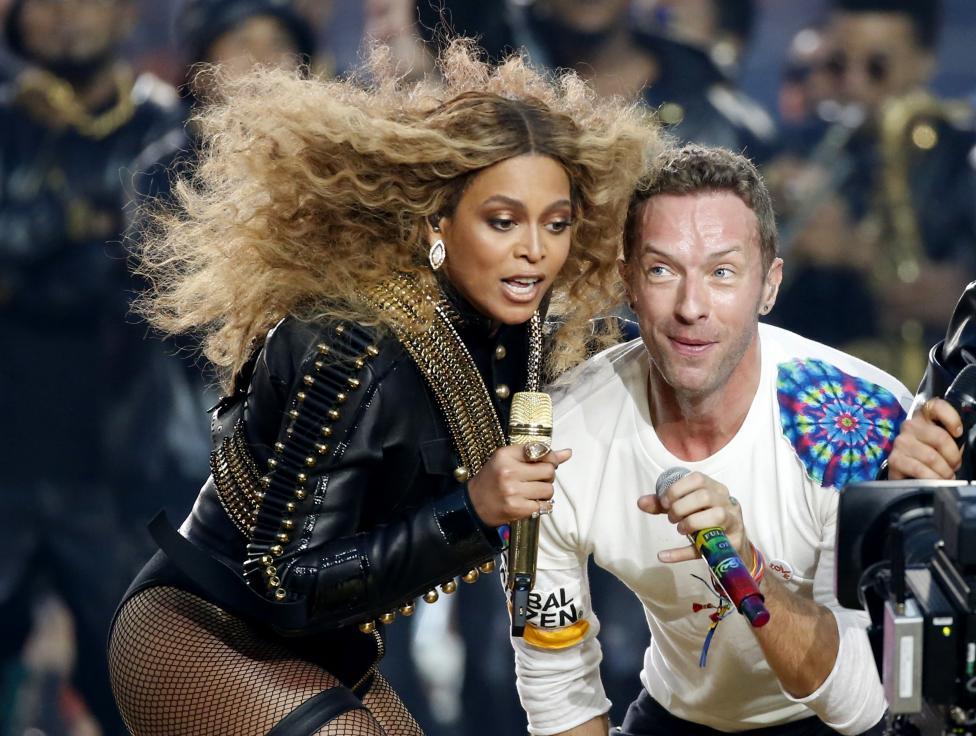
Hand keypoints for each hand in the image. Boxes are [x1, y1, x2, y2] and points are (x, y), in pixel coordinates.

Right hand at [467, 445, 571, 526]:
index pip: (541, 451)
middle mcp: (509, 472)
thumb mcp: (508, 459)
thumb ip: (538, 454)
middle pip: (549, 470)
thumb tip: (567, 453)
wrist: (473, 504)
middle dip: (548, 474)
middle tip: (538, 478)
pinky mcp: (517, 509)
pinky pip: (544, 505)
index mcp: (505, 455)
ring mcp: (513, 492)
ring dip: (545, 491)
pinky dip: (541, 504)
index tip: (548, 461)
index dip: (550, 457)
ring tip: (532, 491)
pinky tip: (530, 502)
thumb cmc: (492, 479)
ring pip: (549, 489)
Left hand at [637, 471, 751, 563]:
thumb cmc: (707, 521)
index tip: (664, 503)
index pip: (697, 479)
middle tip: (671, 518)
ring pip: (716, 516)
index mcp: (715, 488)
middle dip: (681, 507)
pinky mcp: (733, 544)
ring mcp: (734, 522)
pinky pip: (708, 547)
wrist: (731, 547)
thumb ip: (664, 505)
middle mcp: (727, 502)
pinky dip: (682, 552)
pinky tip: (664, 555)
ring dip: (691, 522)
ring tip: (680, 529)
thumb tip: (640, 502)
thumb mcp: (686, 510)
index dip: (676, 489)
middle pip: (704, 496)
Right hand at [888, 398, 962, 479]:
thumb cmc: (929, 457)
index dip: (951, 418)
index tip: (958, 432)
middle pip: (939, 437)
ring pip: (931, 457)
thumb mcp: (942, 444)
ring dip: (944, 471)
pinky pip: (919, 469)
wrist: (907, 475)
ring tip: (946, 476)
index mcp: (923, 417)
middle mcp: (910, 427)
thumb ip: (951, 439)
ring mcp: (901, 443)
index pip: (936, 406)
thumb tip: (960, 444)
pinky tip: (935, 480)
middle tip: (954, 465)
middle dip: (953, 456)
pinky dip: (932, 478)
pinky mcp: (894, 460)